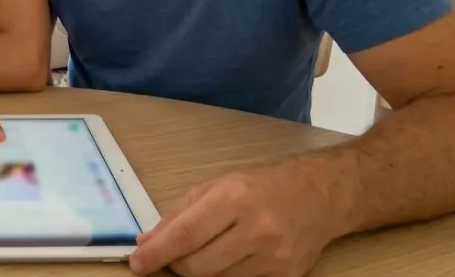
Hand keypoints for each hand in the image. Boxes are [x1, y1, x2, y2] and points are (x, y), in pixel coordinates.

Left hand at [129, 163, 338, 276]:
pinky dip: (224, 276)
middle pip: (197, 267)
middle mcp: (256, 229)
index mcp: (234, 198)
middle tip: (172, 256)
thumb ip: (178, 215)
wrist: (318, 197)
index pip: (184, 235)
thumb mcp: (214, 187)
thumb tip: (146, 242)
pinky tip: (227, 259)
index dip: (156, 254)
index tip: (137, 263)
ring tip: (204, 252)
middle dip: (176, 265)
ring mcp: (274, 257)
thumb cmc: (259, 187)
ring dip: (199, 272)